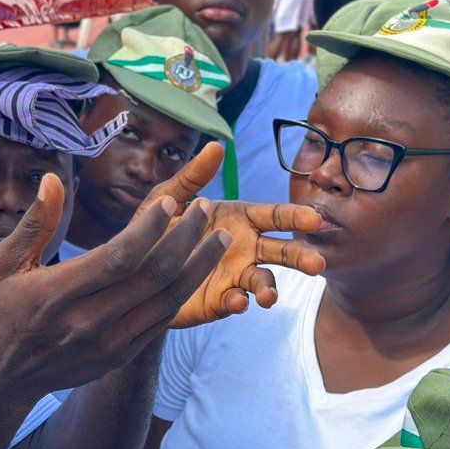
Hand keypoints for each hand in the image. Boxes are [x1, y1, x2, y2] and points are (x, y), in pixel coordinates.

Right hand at [0, 175, 228, 403]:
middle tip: (205, 209)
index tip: (171, 202)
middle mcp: (86, 323)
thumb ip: (36, 222)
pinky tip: (196, 267)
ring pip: (167, 300)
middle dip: (186, 238)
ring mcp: (107, 344)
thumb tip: (53, 178)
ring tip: (216, 236)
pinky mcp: (120, 357)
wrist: (1, 377)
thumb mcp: (4, 263)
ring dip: (198, 266)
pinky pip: (161, 321)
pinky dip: (183, 292)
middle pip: (152, 276)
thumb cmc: (2, 309)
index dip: (149, 228)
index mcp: (55, 294)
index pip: (117, 258)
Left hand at [131, 143, 326, 326]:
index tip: (313, 219)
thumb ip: (193, 176)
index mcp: (238, 219)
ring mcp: (234, 275)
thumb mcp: (168, 198)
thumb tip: (216, 145)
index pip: (274, 215)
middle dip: (300, 257)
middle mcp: (244, 248)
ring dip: (271, 288)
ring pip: (264, 281)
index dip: (294, 216)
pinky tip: (236, 301)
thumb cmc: (155, 226)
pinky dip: (239, 302)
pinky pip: (235, 302)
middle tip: (317, 265)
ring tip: (270, 296)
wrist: (132, 268)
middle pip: (281, 251)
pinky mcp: (219, 300)